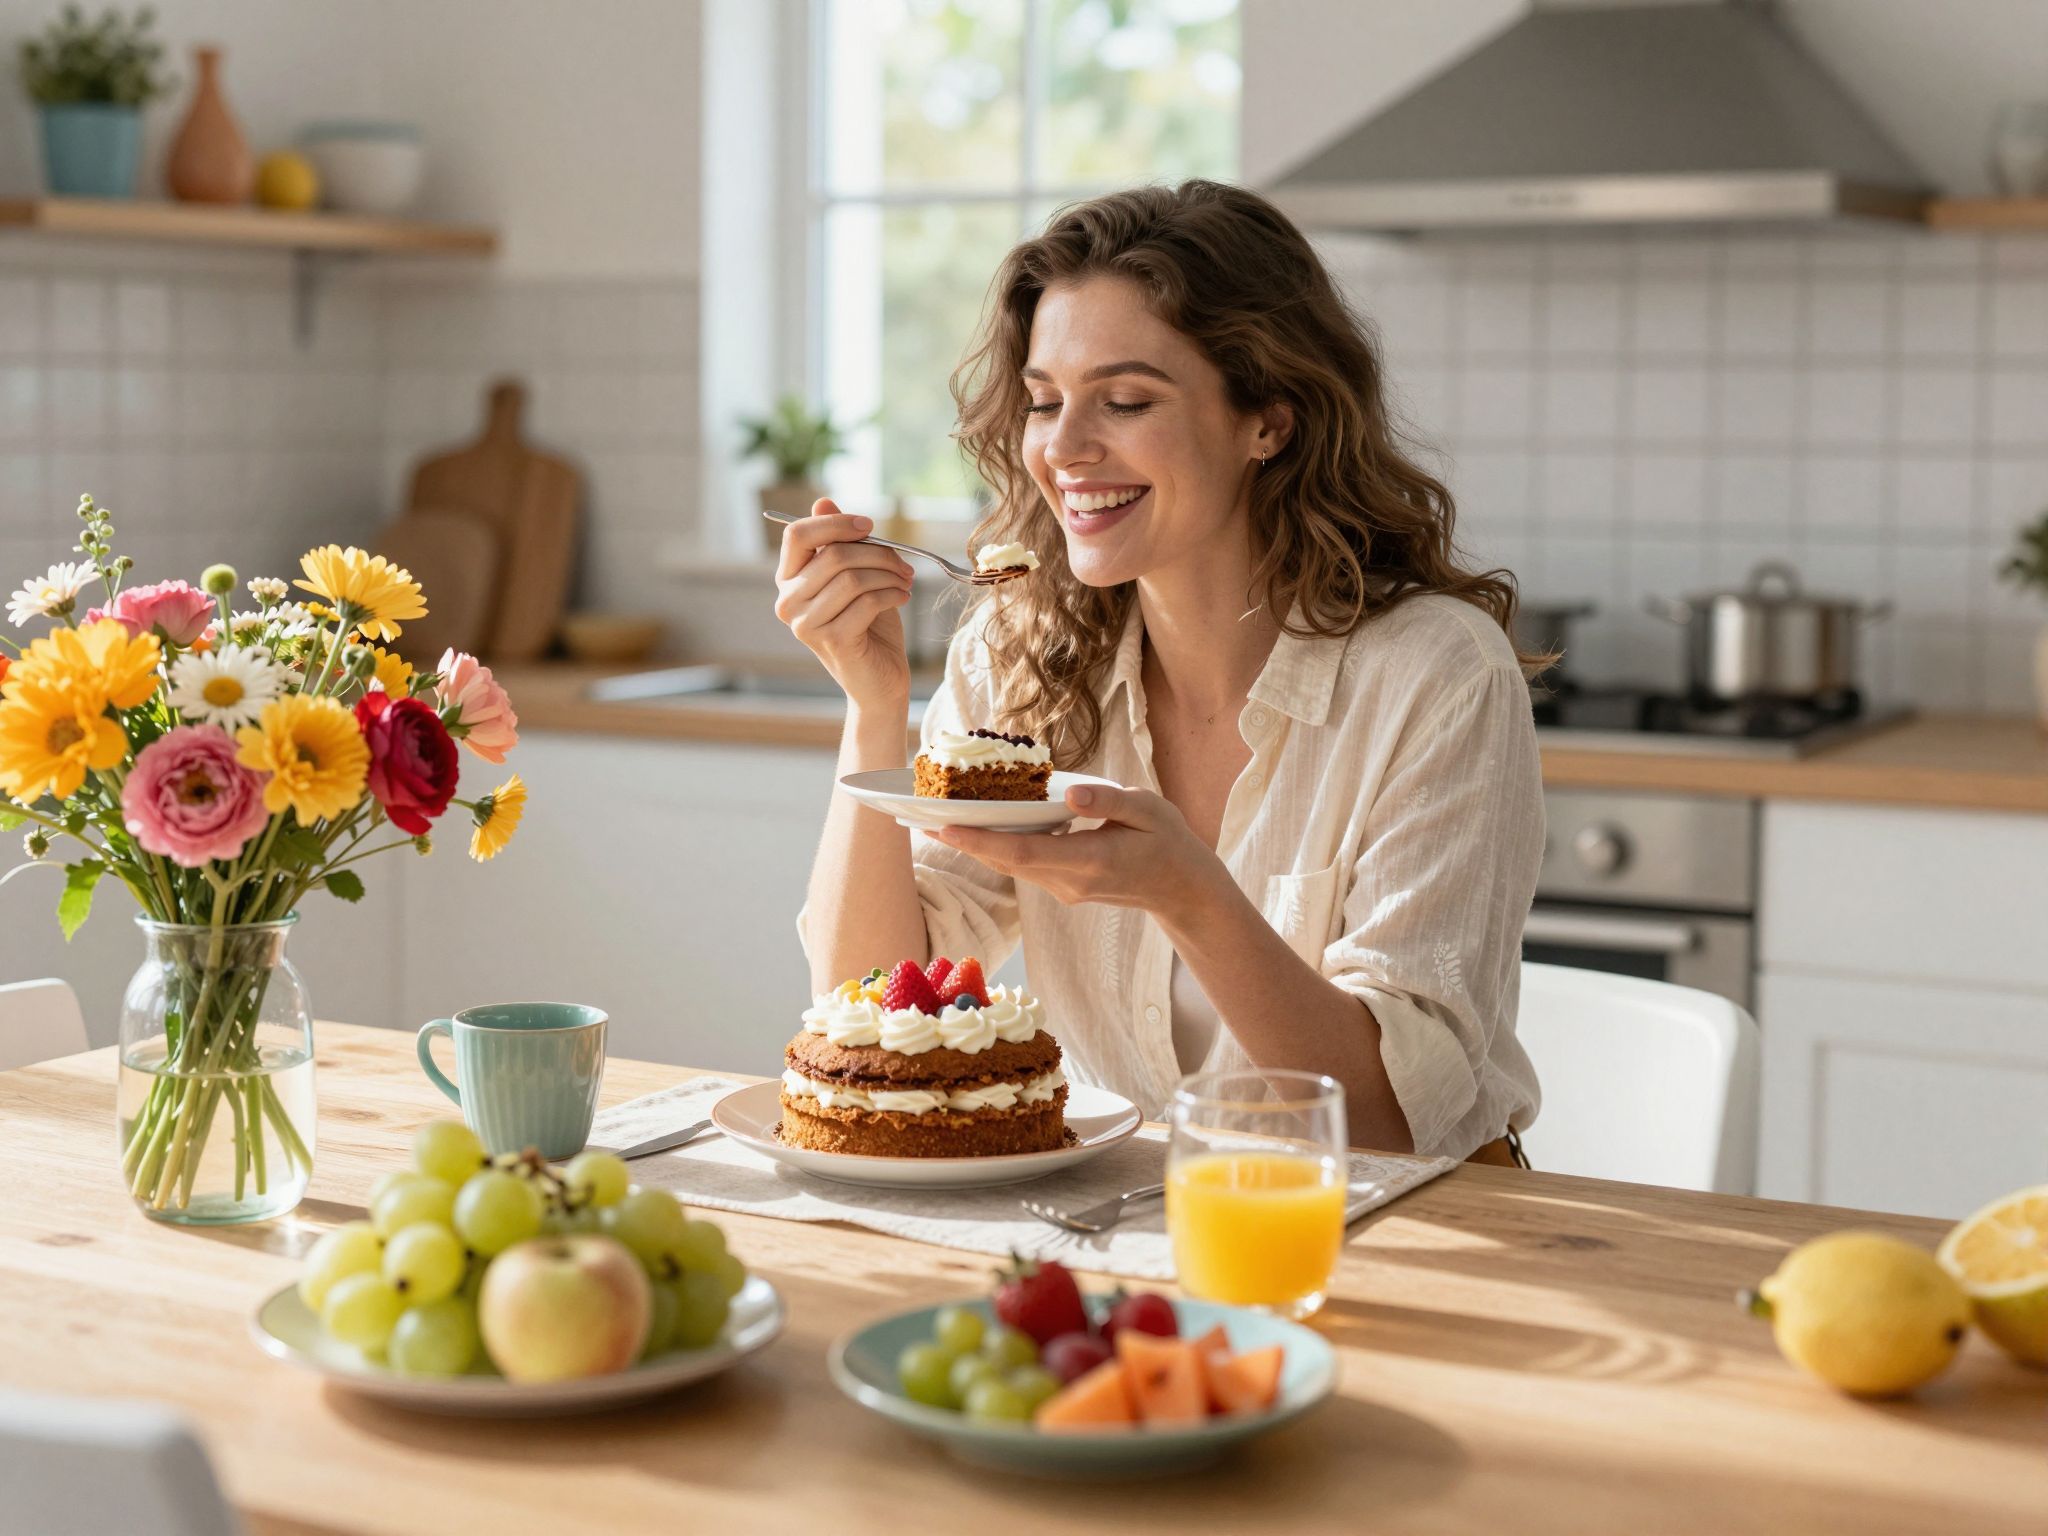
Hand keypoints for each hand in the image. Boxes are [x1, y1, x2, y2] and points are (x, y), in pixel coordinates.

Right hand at [773, 499, 915, 709]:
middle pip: (833, 554)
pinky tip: (902, 598)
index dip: (835, 523)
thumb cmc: (868, 625)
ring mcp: (806, 625)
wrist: (879, 679)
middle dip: (878, 553)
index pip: (797, 535)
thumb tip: (823, 502)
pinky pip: (867, 601)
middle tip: (904, 564)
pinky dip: (892, 594)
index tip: (869, 526)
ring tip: (905, 582)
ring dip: (889, 575)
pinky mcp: (832, 641)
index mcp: (788, 580)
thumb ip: (838, 542)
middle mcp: (788, 602)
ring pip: (853, 577)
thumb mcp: (854, 576)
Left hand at [927, 783, 1225, 922]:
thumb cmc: (1170, 843)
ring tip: (936, 818)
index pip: (1024, 853)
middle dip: (962, 840)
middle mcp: (1070, 882)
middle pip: (1005, 861)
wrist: (1183, 890)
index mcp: (1090, 862)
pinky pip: (1023, 865)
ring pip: (1010, 865)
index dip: (981, 841)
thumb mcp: (1149, 810)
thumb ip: (1109, 801)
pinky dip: (997, 847)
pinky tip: (979, 826)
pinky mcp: (1064, 887)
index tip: (945, 826)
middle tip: (919, 817)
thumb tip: (1072, 792)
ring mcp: (1065, 889)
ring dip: (974, 844)